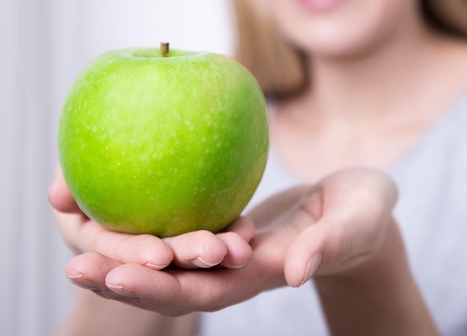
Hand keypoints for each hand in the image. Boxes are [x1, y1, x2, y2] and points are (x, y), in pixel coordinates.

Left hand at [50, 166, 397, 315]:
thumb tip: (296, 269)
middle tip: (74, 265)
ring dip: (124, 253)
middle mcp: (238, 267)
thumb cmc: (366, 213)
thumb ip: (332, 243)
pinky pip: (180, 228)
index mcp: (265, 271)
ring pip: (170, 257)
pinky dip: (146, 224)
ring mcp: (229, 248)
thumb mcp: (359, 222)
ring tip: (78, 238)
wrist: (358, 208)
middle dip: (125, 279)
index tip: (119, 274)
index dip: (163, 288)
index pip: (208, 289)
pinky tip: (115, 201)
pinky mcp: (225, 225)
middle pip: (174, 282)